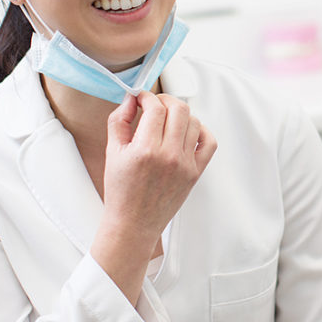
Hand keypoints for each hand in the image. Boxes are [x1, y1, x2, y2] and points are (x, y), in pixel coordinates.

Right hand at [89, 91, 216, 300]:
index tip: (141, 99)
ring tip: (166, 120)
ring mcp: (185, 164)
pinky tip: (187, 130)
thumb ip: (119, 120)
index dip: (146, 97)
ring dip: (179, 114)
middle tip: (154, 105)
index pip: (155, 107)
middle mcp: (168, 155)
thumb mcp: (112, 152)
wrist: (133, 224)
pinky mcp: (196, 173)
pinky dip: (201, 130)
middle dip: (164, 100)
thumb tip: (131, 98)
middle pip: (178, 109)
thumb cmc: (120, 190)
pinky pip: (209, 142)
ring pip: (193, 121)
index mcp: (145, 150)